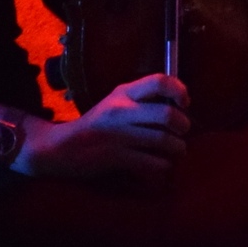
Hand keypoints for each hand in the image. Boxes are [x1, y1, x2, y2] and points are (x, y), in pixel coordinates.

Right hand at [18, 74, 189, 182]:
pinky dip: (163, 165)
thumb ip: (142, 99)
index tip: (184, 102)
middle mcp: (122, 111)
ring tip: (176, 149)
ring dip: (178, 148)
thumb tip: (179, 103)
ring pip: (164, 141)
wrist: (63, 148)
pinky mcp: (117, 157)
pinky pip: (153, 162)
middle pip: (167, 114)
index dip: (179, 90)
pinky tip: (161, 163)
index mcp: (123, 93)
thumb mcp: (116, 102)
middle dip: (183, 125)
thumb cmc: (97, 124)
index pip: (159, 81)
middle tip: (182, 131)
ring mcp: (119, 135)